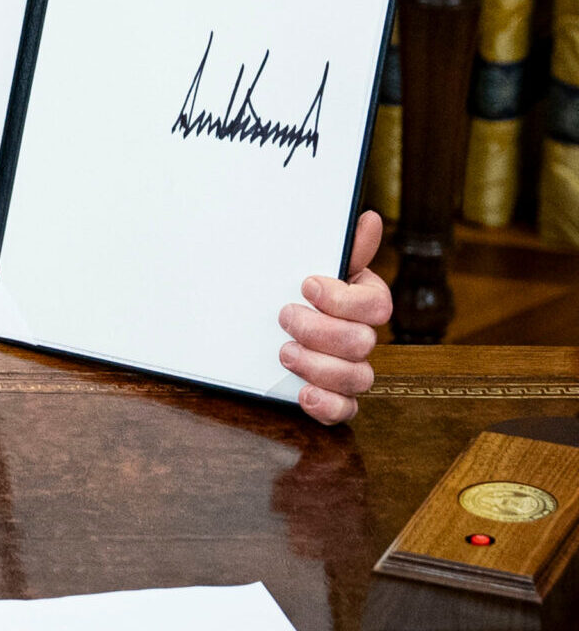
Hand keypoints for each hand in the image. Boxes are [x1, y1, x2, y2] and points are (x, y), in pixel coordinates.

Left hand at [278, 210, 391, 424]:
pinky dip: (326, 405)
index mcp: (359, 303)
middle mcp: (360, 337)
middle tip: (284, 318)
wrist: (254, 320)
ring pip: (358, 378)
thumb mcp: (304, 264)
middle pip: (363, 343)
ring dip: (319, 366)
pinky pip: (345, 411)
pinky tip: (302, 394)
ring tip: (284, 353)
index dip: (343, 299)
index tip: (306, 285)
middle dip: (320, 331)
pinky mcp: (333, 397)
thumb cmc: (287, 290)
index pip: (377, 305)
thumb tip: (368, 218)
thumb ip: (339, 248)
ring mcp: (349, 370)